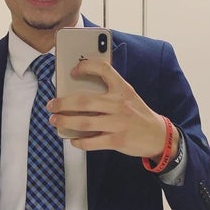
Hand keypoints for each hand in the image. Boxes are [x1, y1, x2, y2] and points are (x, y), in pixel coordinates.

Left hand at [47, 57, 178, 159]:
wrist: (158, 135)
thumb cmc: (137, 113)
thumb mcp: (128, 96)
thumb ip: (108, 91)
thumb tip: (77, 93)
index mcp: (122, 89)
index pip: (103, 69)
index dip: (85, 66)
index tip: (72, 71)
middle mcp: (119, 104)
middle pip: (84, 100)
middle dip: (63, 102)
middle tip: (52, 104)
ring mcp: (118, 123)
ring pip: (84, 122)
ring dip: (65, 121)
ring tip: (55, 120)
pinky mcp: (117, 141)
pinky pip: (91, 142)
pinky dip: (78, 141)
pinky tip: (73, 139)